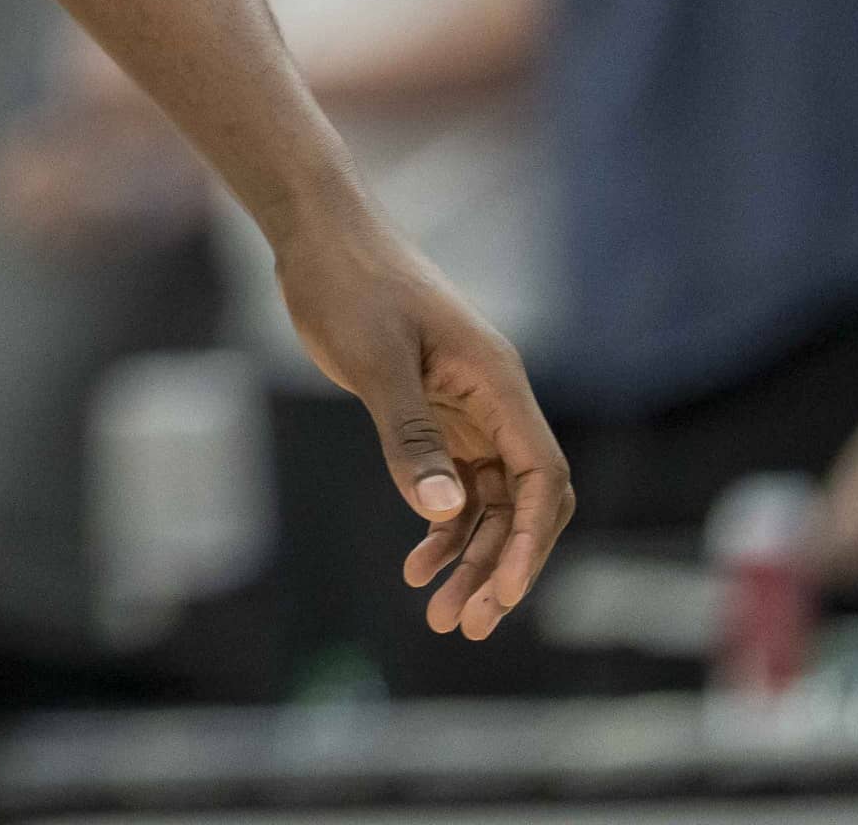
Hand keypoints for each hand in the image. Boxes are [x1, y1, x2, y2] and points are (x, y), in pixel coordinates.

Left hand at [279, 224, 574, 637]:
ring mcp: (466, 408)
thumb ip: (407, 436)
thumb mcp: (374, 361)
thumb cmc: (349, 282)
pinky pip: (452, 481)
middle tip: (465, 623)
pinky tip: (418, 563)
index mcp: (498, 383)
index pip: (540, 478)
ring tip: (440, 612)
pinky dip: (440, 524)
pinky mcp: (434, 411)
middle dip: (500, 564)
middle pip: (520, 501)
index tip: (502, 593)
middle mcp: (494, 400)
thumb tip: (442, 511)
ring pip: (486, 499)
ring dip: (469, 555)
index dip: (530, 541)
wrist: (317, 233)